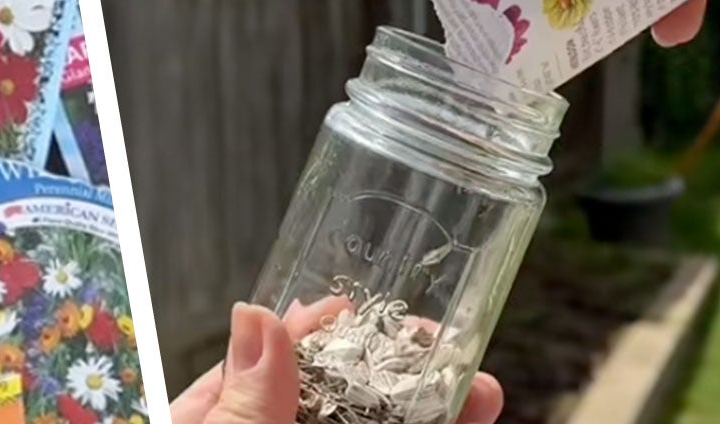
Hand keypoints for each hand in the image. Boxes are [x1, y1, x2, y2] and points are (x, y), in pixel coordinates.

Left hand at [171, 302, 505, 423]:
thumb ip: (239, 404)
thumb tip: (256, 315)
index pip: (258, 369)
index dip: (309, 333)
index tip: (352, 306)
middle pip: (335, 396)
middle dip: (390, 366)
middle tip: (441, 335)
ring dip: (431, 403)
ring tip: (480, 383)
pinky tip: (470, 413)